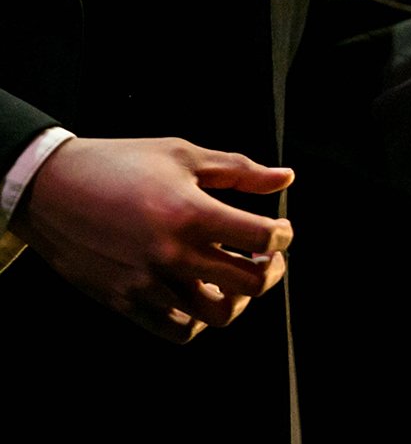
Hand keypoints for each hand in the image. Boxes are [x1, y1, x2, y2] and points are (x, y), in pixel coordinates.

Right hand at [9, 137, 293, 342]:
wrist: (49, 188)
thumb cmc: (120, 163)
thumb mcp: (182, 154)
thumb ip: (239, 171)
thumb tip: (286, 178)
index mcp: (191, 213)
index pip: (263, 237)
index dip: (283, 234)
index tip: (279, 228)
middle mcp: (174, 253)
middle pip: (251, 283)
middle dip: (272, 269)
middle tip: (267, 256)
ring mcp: (150, 283)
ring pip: (220, 314)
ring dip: (239, 297)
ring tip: (234, 276)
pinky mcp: (127, 301)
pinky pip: (180, 331)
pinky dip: (201, 319)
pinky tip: (201, 292)